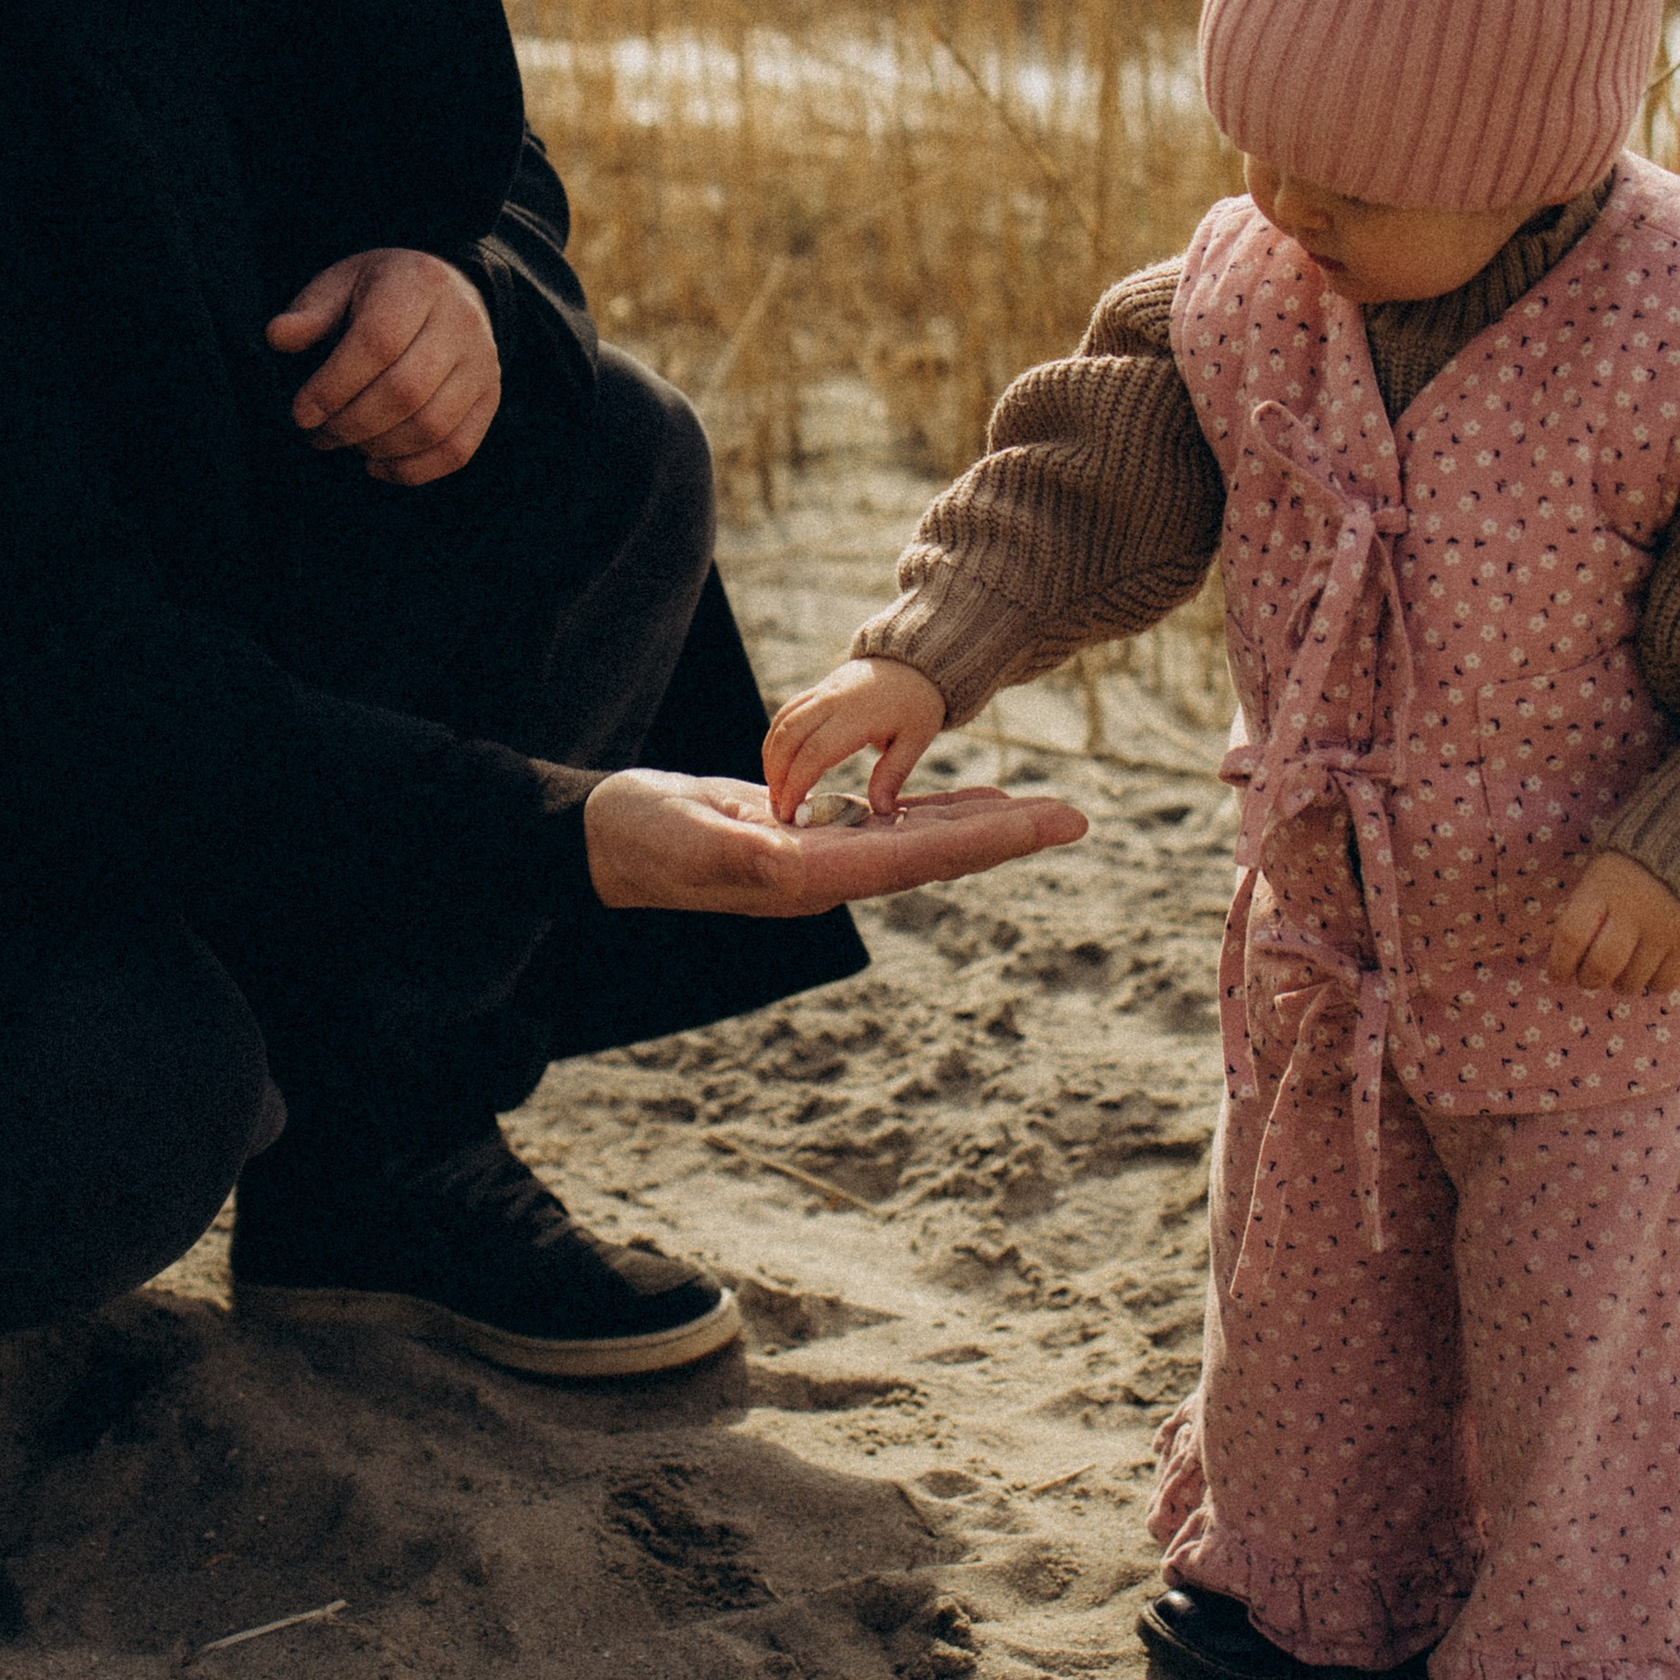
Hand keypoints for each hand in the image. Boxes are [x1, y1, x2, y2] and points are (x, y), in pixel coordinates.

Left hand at [267, 248, 499, 486]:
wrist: (448, 289)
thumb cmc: (383, 291)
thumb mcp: (342, 284)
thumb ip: (310, 311)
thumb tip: (278, 337)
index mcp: (419, 283)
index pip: (378, 344)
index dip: (335, 386)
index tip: (301, 413)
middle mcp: (461, 322)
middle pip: (406, 390)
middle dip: (352, 424)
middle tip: (318, 434)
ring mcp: (483, 362)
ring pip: (432, 425)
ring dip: (378, 448)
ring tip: (345, 443)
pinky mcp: (491, 397)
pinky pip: (458, 449)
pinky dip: (414, 470)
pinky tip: (378, 465)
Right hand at [584, 769, 1083, 916]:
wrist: (603, 841)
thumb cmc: (641, 836)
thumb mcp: (692, 839)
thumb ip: (745, 852)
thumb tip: (796, 860)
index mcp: (811, 875)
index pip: (919, 857)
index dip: (989, 840)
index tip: (1048, 825)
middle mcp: (828, 875)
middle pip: (936, 853)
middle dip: (1007, 836)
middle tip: (1076, 818)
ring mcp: (819, 858)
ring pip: (918, 840)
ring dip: (979, 826)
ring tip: (1040, 811)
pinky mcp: (806, 837)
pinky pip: (886, 826)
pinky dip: (931, 814)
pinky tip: (961, 805)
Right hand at [763, 656, 949, 820]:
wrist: (912, 661)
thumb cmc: (917, 703)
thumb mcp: (916, 739)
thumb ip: (894, 773)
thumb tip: (879, 810)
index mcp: (856, 717)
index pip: (814, 753)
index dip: (797, 784)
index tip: (789, 810)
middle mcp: (832, 702)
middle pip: (789, 738)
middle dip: (777, 775)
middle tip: (778, 806)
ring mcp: (822, 693)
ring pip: (782, 723)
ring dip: (772, 757)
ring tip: (774, 789)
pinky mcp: (818, 690)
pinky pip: (787, 712)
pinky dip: (776, 738)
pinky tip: (777, 761)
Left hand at [1546, 850, 1679, 997]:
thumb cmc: (1631, 870)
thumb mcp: (1600, 877)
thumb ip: (1584, 912)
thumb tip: (1565, 958)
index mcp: (1602, 888)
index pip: (1571, 936)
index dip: (1559, 964)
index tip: (1558, 976)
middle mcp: (1633, 909)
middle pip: (1602, 966)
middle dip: (1589, 980)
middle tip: (1589, 978)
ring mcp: (1664, 928)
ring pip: (1631, 981)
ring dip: (1620, 984)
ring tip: (1620, 972)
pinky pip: (1664, 983)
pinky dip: (1652, 984)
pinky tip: (1648, 971)